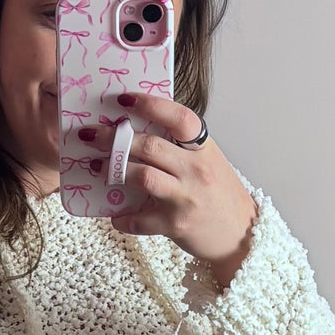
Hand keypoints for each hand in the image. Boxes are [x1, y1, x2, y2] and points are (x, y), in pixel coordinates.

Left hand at [105, 91, 256, 284]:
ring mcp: (186, 198)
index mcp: (204, 149)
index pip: (179, 118)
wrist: (241, 235)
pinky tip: (116, 215)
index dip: (151, 105)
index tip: (124, 99)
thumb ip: (180, 147)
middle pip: (150, 146)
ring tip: (97, 168)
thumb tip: (138, 130)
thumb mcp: (208, 162)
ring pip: (142, 176)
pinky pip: (140, 219)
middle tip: (92, 135)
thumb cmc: (219, 195)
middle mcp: (197, 170)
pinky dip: (123, 218)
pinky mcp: (175, 224)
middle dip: (115, 139)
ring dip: (113, 171)